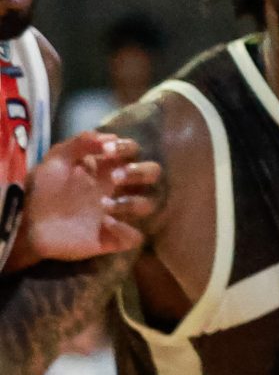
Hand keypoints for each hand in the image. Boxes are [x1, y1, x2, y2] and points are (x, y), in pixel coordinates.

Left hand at [7, 132, 158, 271]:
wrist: (31, 224)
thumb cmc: (44, 190)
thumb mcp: (55, 160)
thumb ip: (78, 144)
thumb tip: (107, 137)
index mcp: (106, 167)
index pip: (133, 151)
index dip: (127, 148)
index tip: (108, 151)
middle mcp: (118, 188)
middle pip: (152, 174)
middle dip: (140, 172)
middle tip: (116, 178)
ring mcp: (119, 212)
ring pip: (149, 204)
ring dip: (131, 203)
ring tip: (103, 206)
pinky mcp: (115, 237)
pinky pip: (136, 235)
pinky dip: (125, 230)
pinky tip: (104, 225)